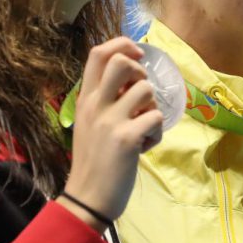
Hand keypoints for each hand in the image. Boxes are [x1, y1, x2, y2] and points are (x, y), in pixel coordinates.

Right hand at [60, 37, 162, 227]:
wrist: (88, 198)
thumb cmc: (93, 161)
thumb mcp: (89, 123)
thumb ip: (105, 100)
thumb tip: (132, 82)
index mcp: (85, 99)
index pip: (98, 53)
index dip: (122, 44)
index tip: (137, 55)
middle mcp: (95, 105)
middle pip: (121, 61)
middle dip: (140, 71)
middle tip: (140, 94)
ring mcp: (110, 121)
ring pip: (146, 90)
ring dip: (152, 107)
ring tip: (143, 127)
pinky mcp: (126, 138)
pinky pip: (156, 117)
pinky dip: (157, 132)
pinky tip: (145, 146)